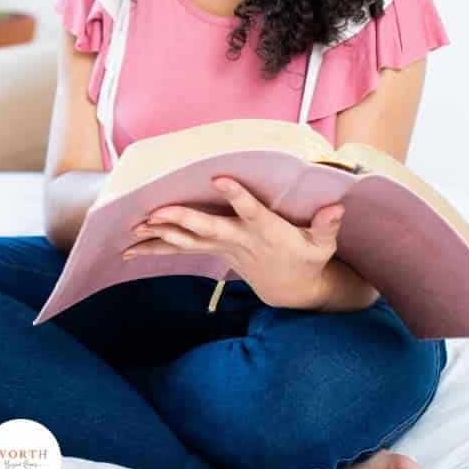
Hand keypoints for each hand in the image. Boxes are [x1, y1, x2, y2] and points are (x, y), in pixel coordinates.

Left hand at [121, 177, 345, 309]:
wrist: (293, 290)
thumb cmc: (308, 257)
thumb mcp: (323, 245)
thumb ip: (327, 226)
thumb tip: (338, 207)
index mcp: (266, 231)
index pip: (251, 210)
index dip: (237, 196)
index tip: (220, 178)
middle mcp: (239, 240)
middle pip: (208, 228)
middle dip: (181, 221)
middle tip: (154, 214)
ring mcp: (223, 248)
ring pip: (187, 242)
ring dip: (160, 237)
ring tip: (133, 229)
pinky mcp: (213, 251)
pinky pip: (180, 250)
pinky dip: (156, 248)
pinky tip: (130, 248)